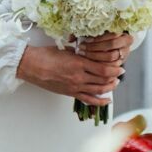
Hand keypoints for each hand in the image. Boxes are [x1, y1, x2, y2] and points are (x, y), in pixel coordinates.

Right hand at [15, 33, 130, 104]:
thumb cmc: (45, 56)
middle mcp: (79, 77)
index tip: (120, 66)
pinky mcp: (70, 93)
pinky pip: (88, 99)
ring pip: (98, 90)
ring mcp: (75, 87)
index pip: (103, 69)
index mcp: (79, 63)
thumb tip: (90, 54)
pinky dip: (99, 101)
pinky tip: (106, 100)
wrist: (31, 66)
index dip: (115, 69)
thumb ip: (79, 53)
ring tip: (115, 84)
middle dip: (115, 77)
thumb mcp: (66, 50)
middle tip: (120, 73)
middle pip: (103, 80)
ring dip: (109, 88)